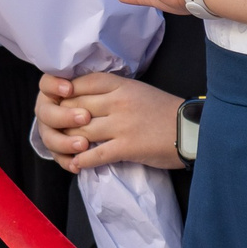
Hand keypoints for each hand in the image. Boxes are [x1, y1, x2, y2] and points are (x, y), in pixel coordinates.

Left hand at [35, 72, 185, 172]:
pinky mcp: (126, 147)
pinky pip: (95, 154)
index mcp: (121, 85)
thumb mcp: (138, 91)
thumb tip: (84, 99)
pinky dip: (82, 161)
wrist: (190, 129)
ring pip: (81, 131)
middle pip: (76, 107)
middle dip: (62, 118)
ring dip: (68, 141)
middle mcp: (118, 102)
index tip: (59, 101)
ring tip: (64, 147)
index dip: (66, 92)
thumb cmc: (164, 110)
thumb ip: (113, 91)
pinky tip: (76, 164)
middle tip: (56, 127)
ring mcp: (121, 125)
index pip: (83, 83)